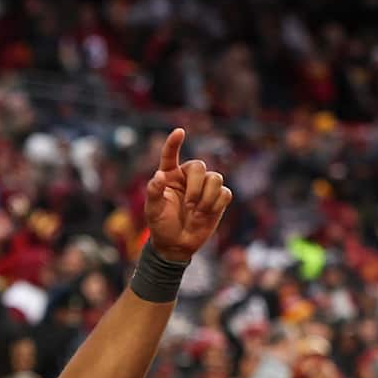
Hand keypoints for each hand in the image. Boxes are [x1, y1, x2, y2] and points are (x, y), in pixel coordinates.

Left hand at [142, 129, 232, 262]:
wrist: (175, 245)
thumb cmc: (161, 226)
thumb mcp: (152, 211)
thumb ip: (153, 192)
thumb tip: (159, 175)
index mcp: (169, 176)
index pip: (170, 155)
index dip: (174, 143)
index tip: (179, 132)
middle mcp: (188, 178)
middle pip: (199, 166)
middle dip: (195, 185)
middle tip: (189, 204)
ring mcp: (204, 187)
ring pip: (216, 178)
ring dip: (207, 196)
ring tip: (197, 211)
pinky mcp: (218, 199)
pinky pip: (225, 193)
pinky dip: (215, 204)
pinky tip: (205, 215)